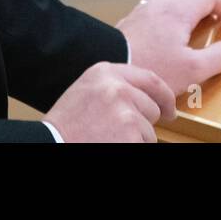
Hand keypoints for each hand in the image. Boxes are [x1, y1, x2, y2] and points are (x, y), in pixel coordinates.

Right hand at [42, 62, 176, 141]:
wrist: (52, 142)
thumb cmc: (67, 124)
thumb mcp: (87, 90)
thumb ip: (114, 85)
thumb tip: (146, 97)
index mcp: (105, 72)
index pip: (150, 79)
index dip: (164, 96)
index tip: (169, 108)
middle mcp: (118, 87)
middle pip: (152, 108)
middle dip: (143, 123)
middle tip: (120, 132)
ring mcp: (126, 111)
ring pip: (149, 131)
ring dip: (135, 140)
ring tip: (108, 138)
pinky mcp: (130, 133)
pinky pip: (144, 144)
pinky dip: (132, 147)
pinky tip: (111, 144)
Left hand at [115, 0, 220, 95]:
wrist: (111, 69)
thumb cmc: (151, 69)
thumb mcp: (193, 70)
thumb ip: (217, 58)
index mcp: (178, 12)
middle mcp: (160, 4)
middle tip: (218, 8)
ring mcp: (142, 11)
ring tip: (193, 12)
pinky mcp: (130, 22)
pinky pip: (152, 3)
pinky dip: (167, 7)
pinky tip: (165, 24)